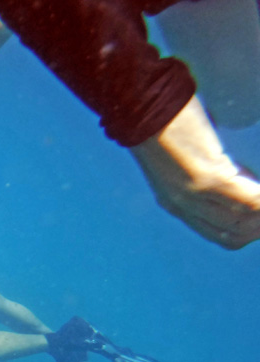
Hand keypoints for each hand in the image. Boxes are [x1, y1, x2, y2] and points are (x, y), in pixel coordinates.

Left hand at [130, 96, 259, 249]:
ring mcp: (193, 195)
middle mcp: (183, 205)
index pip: (222, 234)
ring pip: (244, 223)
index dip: (251, 228)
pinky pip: (249, 200)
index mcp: (177, 202)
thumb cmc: (166, 117)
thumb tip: (239, 172)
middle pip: (234, 236)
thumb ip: (207, 169)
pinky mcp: (205, 178)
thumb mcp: (186, 155)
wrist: (138, 101)